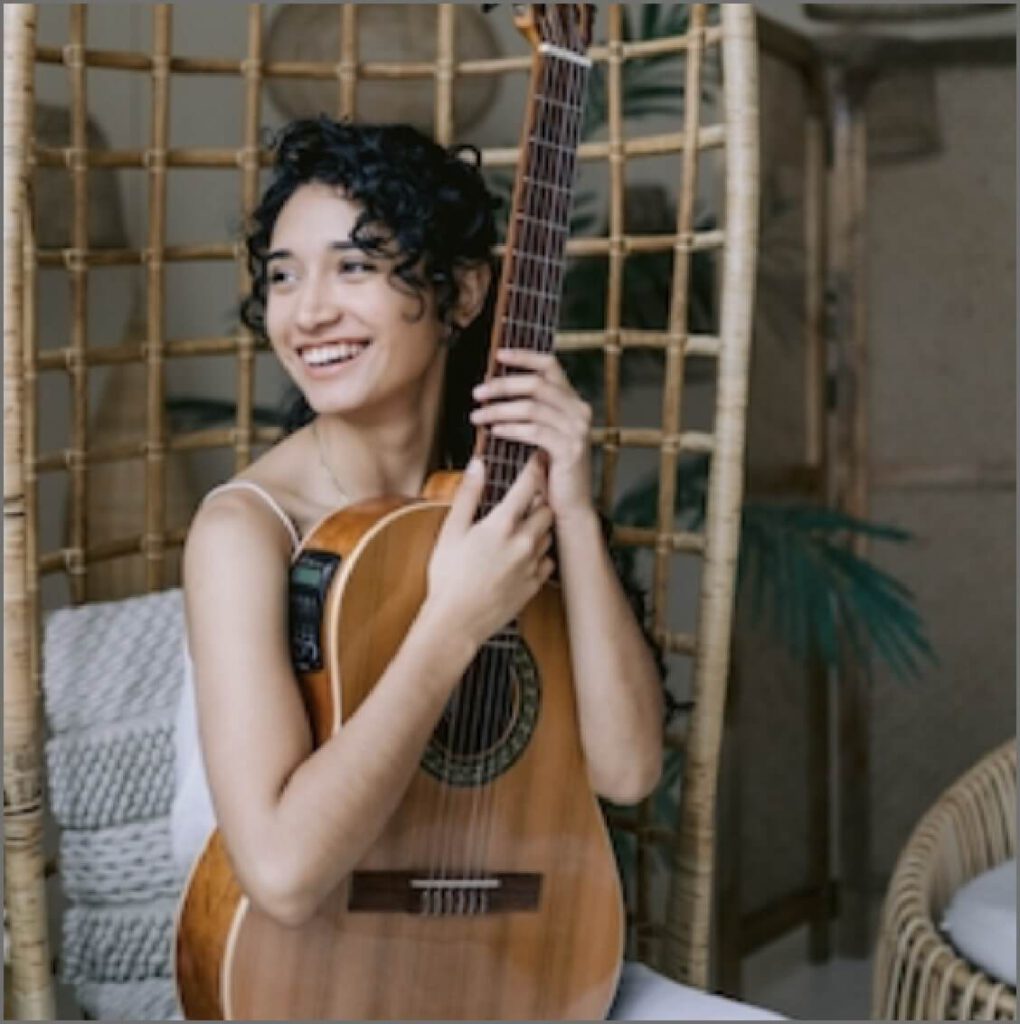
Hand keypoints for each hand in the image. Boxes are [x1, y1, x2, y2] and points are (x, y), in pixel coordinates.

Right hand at [425, 454, 554, 649]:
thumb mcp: (451, 531)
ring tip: (521, 527)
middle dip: (539, 501)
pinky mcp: (535, 584)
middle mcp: (524, 542)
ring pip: (549, 534)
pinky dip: (539, 553)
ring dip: (539, 526)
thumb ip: (468, 495)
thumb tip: (478, 465)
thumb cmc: (448, 578)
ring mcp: (532, 565)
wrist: (456, 623)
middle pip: (547, 509)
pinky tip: (522, 555)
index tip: (536, 460)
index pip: (528, 486)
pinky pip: (548, 560)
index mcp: (502, 525)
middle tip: (525, 499)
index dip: (534, 468)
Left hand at [470, 349, 593, 523]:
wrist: (570, 505)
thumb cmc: (550, 469)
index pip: (550, 366)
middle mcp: (579, 410)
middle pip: (537, 384)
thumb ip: (530, 411)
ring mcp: (577, 430)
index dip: (524, 356)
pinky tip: (494, 431)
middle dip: (503, 386)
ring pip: (532, 407)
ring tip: (478, 416)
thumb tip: (495, 390)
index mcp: (573, 401)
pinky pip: (534, 431)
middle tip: (477, 393)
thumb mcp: (542, 434)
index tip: (498, 355)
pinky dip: (510, 428)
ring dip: (500, 409)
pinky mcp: (569, 449)